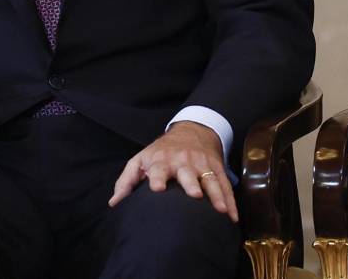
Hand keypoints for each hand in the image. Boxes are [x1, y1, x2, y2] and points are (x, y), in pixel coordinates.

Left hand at [108, 121, 237, 221]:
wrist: (191, 132)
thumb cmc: (159, 153)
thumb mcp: (140, 160)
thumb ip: (126, 181)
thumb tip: (114, 203)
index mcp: (161, 161)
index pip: (158, 169)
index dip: (157, 178)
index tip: (156, 189)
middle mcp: (183, 161)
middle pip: (188, 173)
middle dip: (191, 183)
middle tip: (195, 195)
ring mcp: (202, 165)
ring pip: (211, 180)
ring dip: (217, 195)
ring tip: (221, 210)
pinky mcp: (217, 169)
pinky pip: (225, 185)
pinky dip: (231, 201)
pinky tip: (233, 216)